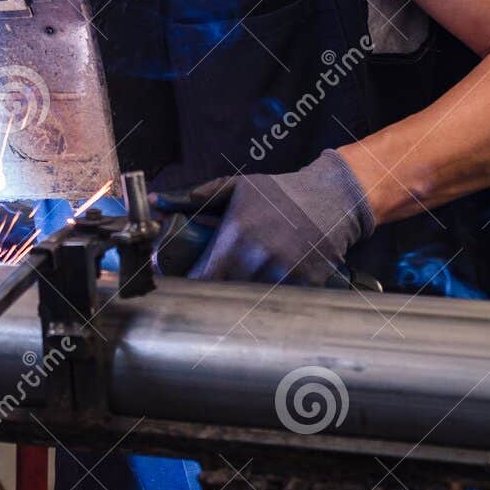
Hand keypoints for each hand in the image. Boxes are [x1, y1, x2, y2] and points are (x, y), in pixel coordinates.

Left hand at [186, 150, 374, 285]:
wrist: (331, 198)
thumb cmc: (281, 193)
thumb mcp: (239, 186)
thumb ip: (199, 195)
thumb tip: (158, 202)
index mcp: (236, 234)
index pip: (204, 277)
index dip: (196, 287)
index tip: (192, 289)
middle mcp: (258, 256)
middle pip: (226, 293)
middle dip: (219, 294)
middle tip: (218, 292)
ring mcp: (284, 273)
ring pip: (252, 302)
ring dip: (245, 300)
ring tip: (245, 291)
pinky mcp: (306, 285)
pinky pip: (281, 303)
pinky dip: (274, 301)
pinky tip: (273, 292)